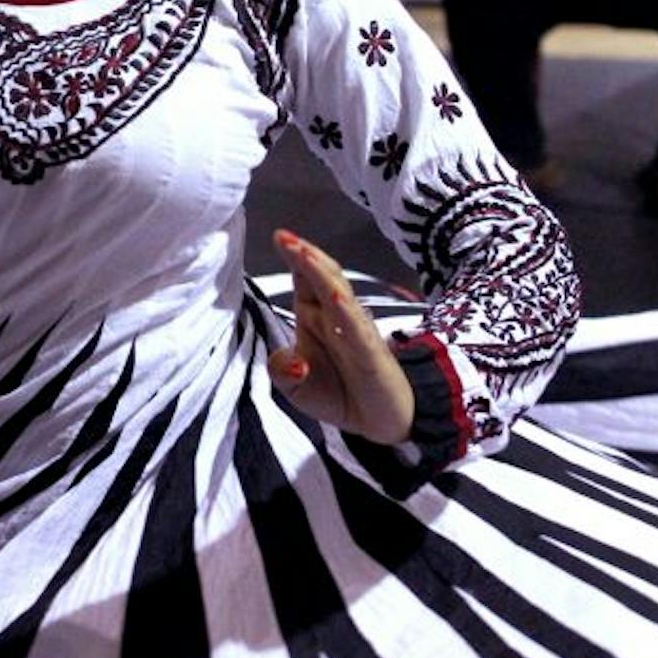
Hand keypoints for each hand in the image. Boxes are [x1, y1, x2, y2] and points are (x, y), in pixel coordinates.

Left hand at [266, 229, 414, 446]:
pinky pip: (358, 328)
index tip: (280, 235)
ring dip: (321, 273)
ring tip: (304, 253)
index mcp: (316, 317)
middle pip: (322, 277)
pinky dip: (347, 311)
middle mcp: (336, 317)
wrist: (378, 422)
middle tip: (286, 237)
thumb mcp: (297, 389)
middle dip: (305, 255)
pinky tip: (336, 297)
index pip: (305, 280)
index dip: (294, 258)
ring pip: (339, 294)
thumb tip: (288, 360)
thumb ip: (282, 371)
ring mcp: (356, 331)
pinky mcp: (371, 353)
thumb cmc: (339, 394)